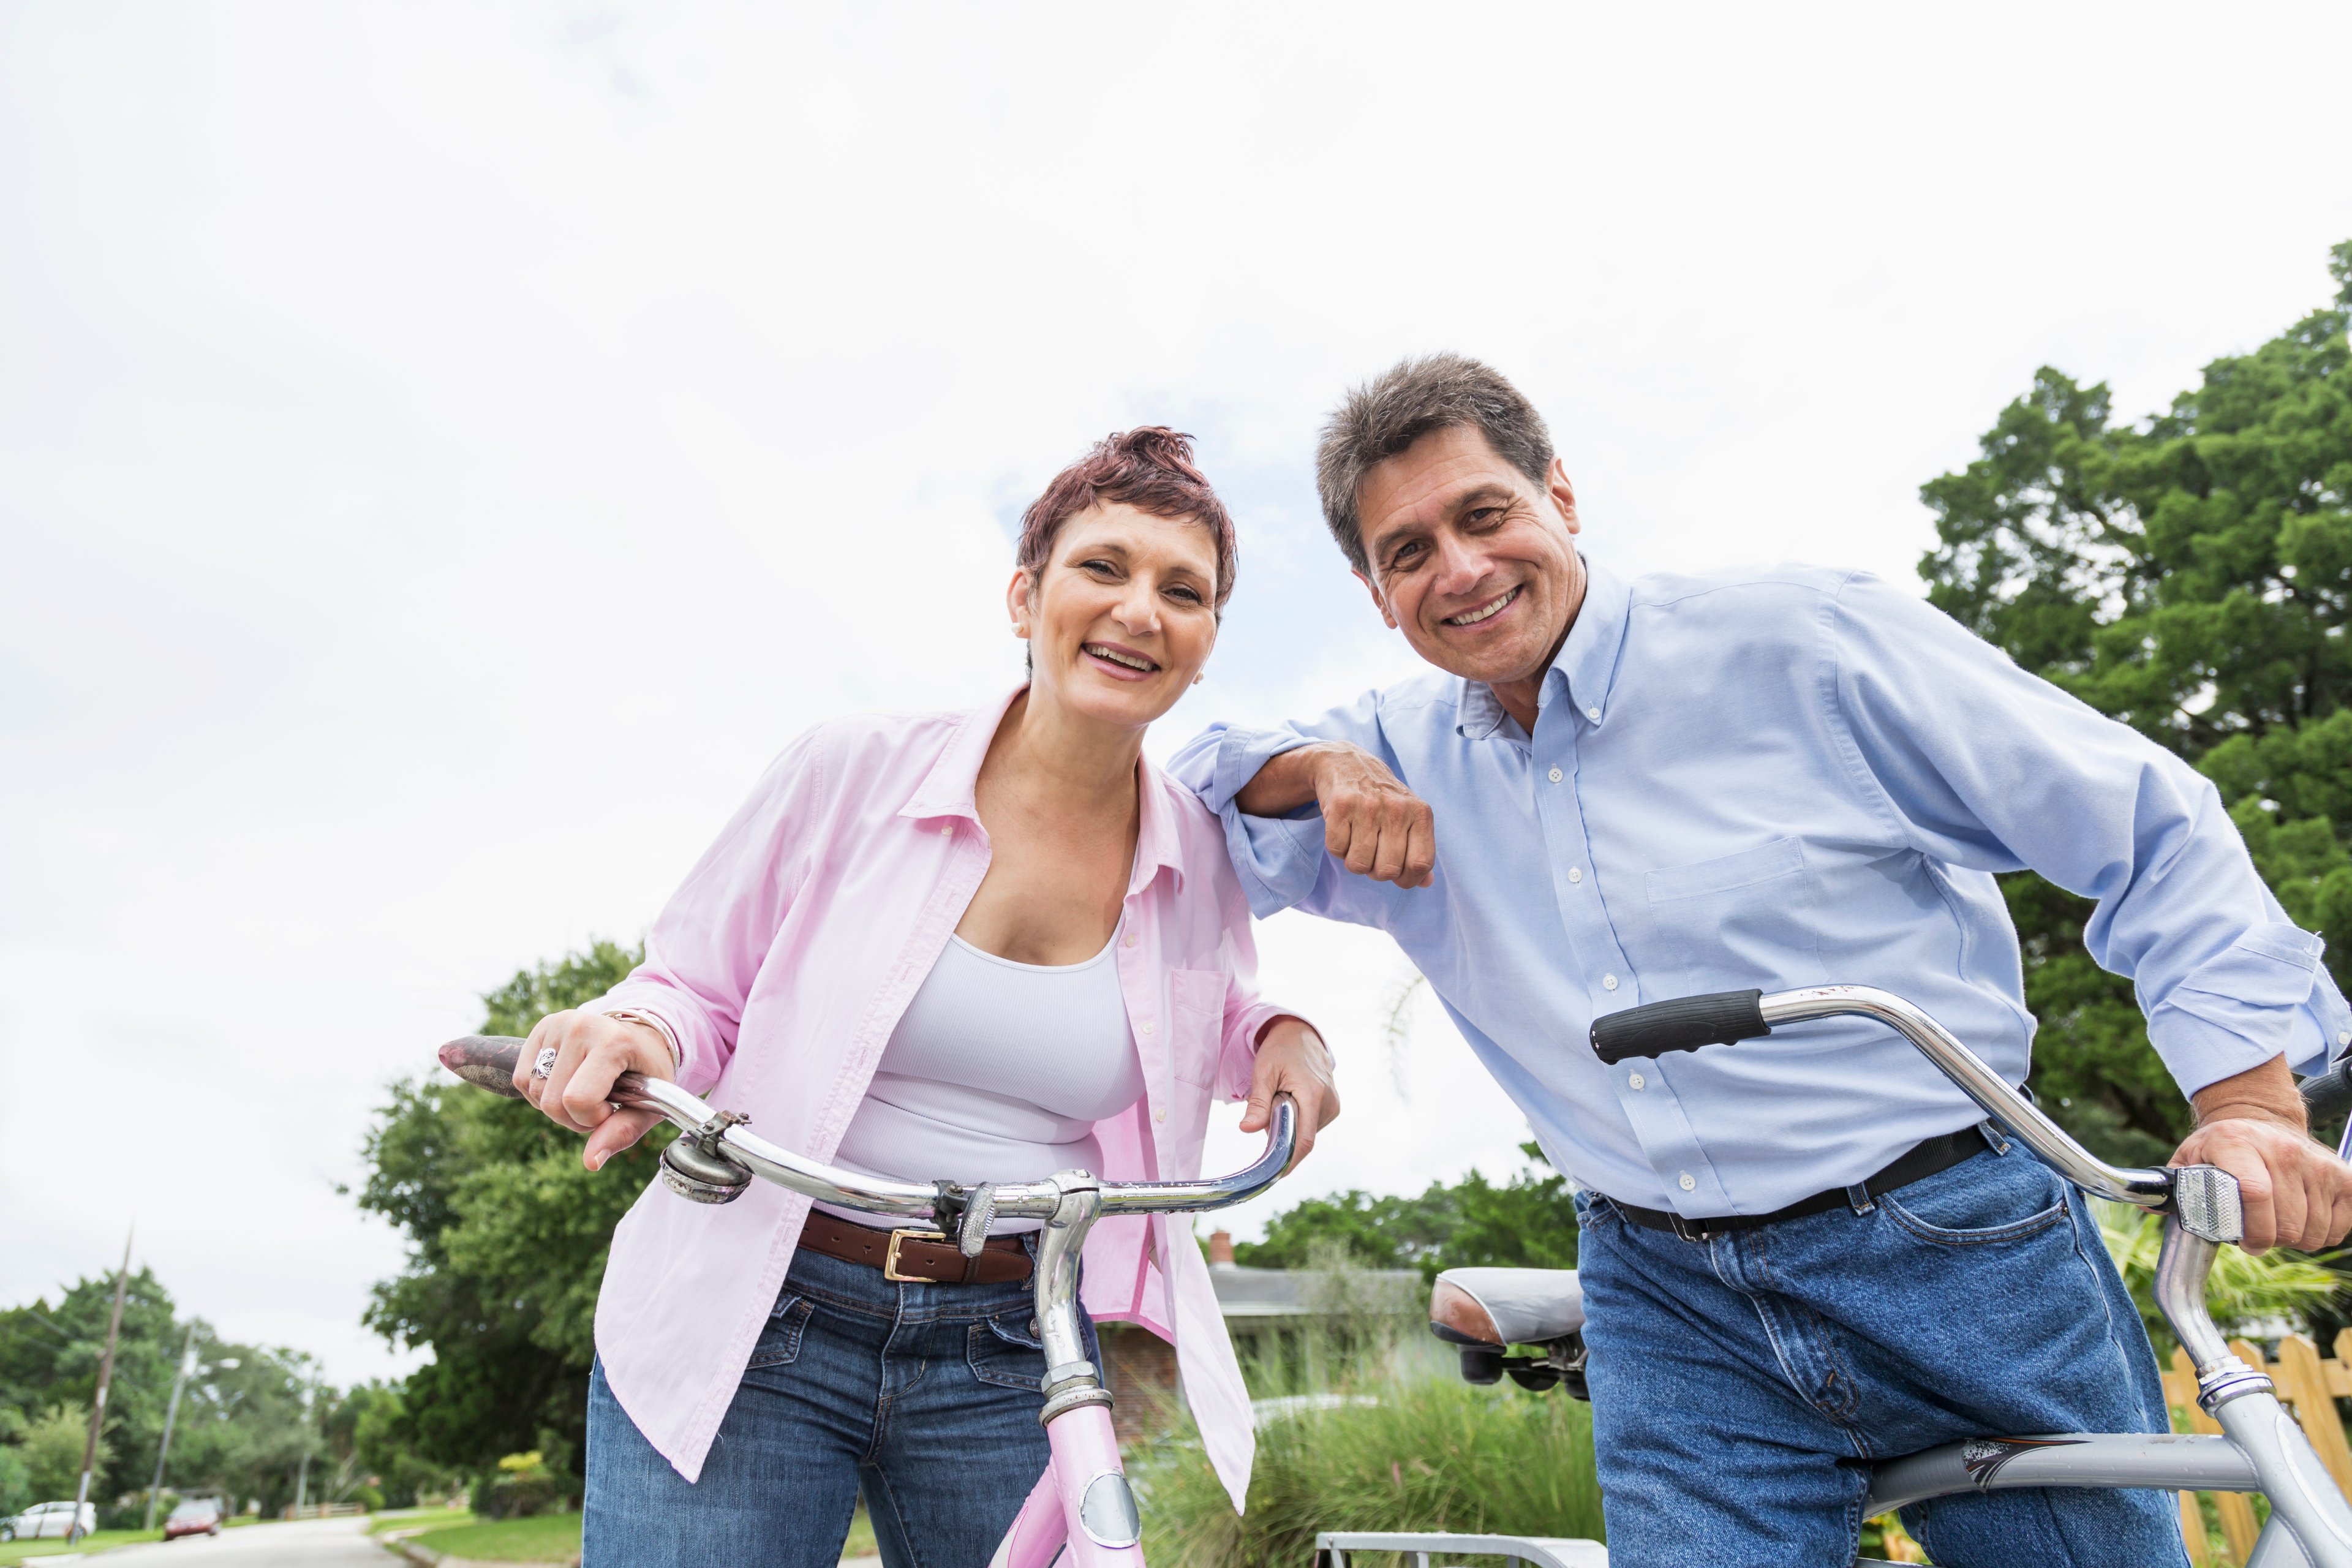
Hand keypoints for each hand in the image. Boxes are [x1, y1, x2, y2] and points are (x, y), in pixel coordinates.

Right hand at [514, 1009, 678, 1171]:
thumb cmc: (648, 1073)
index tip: (612, 1108)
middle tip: (599, 1103)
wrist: (644, 1037)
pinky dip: (540, 1094)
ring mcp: (558, 1024)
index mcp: (613, 1042)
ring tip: (584, 1092)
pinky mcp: (541, 1027)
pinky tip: (566, 1085)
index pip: (577, 1100)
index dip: (592, 1118)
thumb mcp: (649, 1105)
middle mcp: (581, 1026)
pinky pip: (522, 1079)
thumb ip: (623, 1132)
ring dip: (557, 1107)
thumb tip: (591, 1162)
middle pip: (551, 1101)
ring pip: (535, 1093)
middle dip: (574, 1117)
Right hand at [1238, 741, 1435, 888]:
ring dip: (1354, 861)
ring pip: (1359, 864)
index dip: (1407, 879)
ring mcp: (1369, 805)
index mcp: (1421, 813)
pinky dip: (1337, 847)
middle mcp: (1398, 808)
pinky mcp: (1341, 804)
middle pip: (1387, 870)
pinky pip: (1337, 849)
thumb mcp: (1409, 817)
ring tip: (1357, 841)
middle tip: (1373, 853)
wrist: (1347, 763)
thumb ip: (1419, 850)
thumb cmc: (1382, 799)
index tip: (1397, 874)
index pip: (1420, 864)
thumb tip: (1426, 882)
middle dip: (1376, 871)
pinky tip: (1343, 829)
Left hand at [1240, 1017, 1339, 1171]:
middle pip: (1303, 1138)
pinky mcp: (1332, 1107)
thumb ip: (1258, 1103)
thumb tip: (1247, 1130)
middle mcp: (1329, 1103)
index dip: (1289, 1162)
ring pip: (1306, 1132)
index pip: (1304, 1141)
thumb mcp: (1263, 1073)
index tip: (1274, 1175)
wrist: (1300, 1034)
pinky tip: (1290, 1100)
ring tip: (1280, 1098)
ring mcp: (1333, 1106)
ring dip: (1289, 1127)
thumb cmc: (1280, 1051)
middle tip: (1267, 1112)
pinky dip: (1297, 1120)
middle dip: (1282, 1136)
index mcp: (1313, 1095)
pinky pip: (1311, 1124)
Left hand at [2171, 1056, 2351, 1253]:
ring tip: (2275, 1220)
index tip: (2244, 1243)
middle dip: (2268, 1240)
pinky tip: (2301, 1216)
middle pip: (2286, 1223)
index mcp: (2237, 1145)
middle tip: (2255, 1233)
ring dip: (2294, 1238)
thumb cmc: (2222, 1146)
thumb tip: (2148, 1209)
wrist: (2261, 1119)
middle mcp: (2282, 1151)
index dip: (2252, 1229)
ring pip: (2314, 1232)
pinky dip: (2322, 1232)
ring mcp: (2317, 1163)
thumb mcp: (2189, 1156)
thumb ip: (2171, 1184)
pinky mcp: (2343, 1177)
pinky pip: (2339, 1227)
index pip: (2255, 1193)